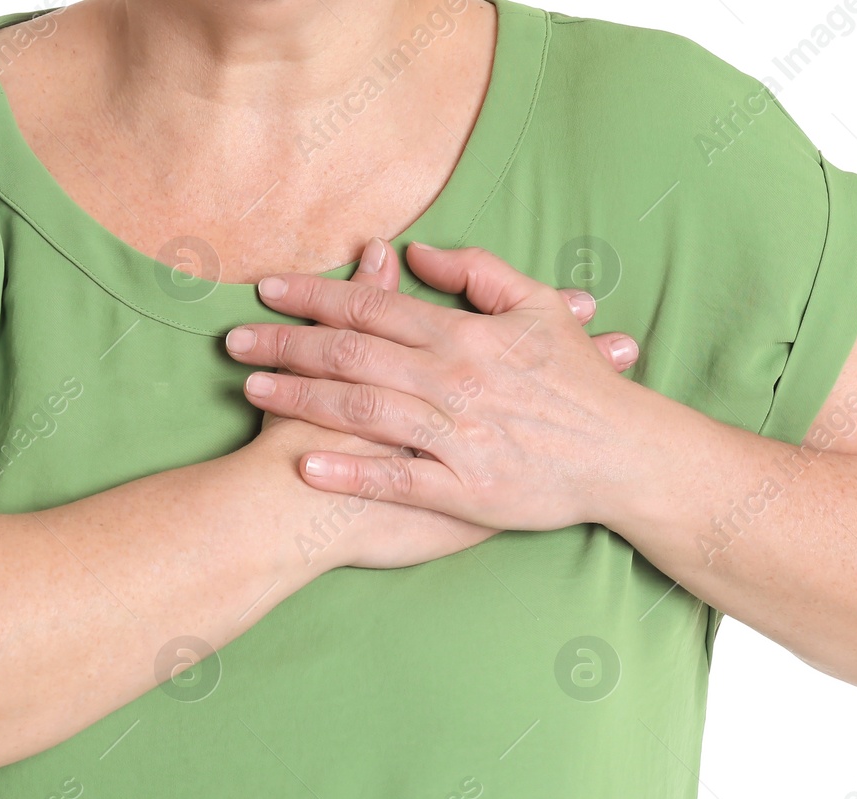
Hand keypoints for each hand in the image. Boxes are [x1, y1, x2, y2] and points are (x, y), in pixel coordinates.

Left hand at [226, 241, 643, 531]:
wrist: (623, 454)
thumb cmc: (578, 381)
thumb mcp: (539, 306)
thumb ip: (479, 272)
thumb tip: (417, 250)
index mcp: (465, 335)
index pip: (372, 306)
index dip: (313, 296)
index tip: (266, 289)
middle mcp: (453, 381)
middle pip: (352, 354)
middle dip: (286, 343)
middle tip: (233, 340)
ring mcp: (456, 437)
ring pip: (362, 410)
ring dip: (301, 398)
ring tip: (252, 387)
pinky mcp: (463, 490)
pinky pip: (393, 480)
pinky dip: (346, 471)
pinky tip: (302, 462)